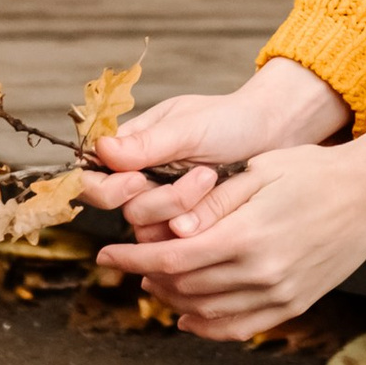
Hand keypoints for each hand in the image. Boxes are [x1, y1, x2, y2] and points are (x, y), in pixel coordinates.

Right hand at [77, 59, 350, 237]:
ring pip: (149, 231)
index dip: (108, 188)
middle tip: (202, 175)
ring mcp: (163, 206)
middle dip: (162, 199)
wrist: (273, 136)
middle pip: (124, 210)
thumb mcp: (190, 126)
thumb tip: (102, 149)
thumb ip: (149, 143)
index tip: (137, 180)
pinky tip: (219, 207)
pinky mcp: (187, 226)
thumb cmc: (230, 120)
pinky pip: (176, 243)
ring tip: (215, 180)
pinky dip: (198, 227)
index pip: (92, 178)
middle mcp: (140, 179)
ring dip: (184, 210)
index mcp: (130, 148)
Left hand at [94, 83, 365, 341]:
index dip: (133, 260)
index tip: (107, 254)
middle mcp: (263, 274)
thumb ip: (212, 205)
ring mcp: (280, 295)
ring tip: (154, 284)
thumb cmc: (312, 171)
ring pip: (208, 313)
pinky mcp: (294, 305)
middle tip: (128, 264)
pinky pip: (241, 328)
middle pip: (185, 288)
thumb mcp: (257, 172)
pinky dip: (208, 326)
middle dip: (148, 277)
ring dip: (173, 301)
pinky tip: (190, 315)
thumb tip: (170, 231)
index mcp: (247, 236)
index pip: (172, 260)